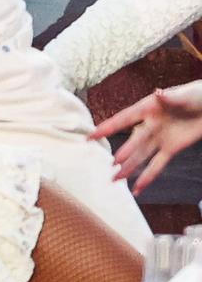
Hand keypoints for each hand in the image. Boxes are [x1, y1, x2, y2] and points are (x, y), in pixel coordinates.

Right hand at [92, 80, 201, 194]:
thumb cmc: (199, 94)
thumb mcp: (187, 94)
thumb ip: (171, 97)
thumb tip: (158, 93)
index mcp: (149, 108)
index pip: (124, 119)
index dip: (107, 127)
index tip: (91, 135)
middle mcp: (151, 124)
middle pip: (133, 142)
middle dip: (122, 155)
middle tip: (109, 166)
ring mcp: (160, 138)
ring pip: (142, 156)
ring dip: (129, 168)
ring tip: (116, 180)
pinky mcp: (172, 149)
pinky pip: (158, 165)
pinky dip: (148, 177)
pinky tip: (138, 188)